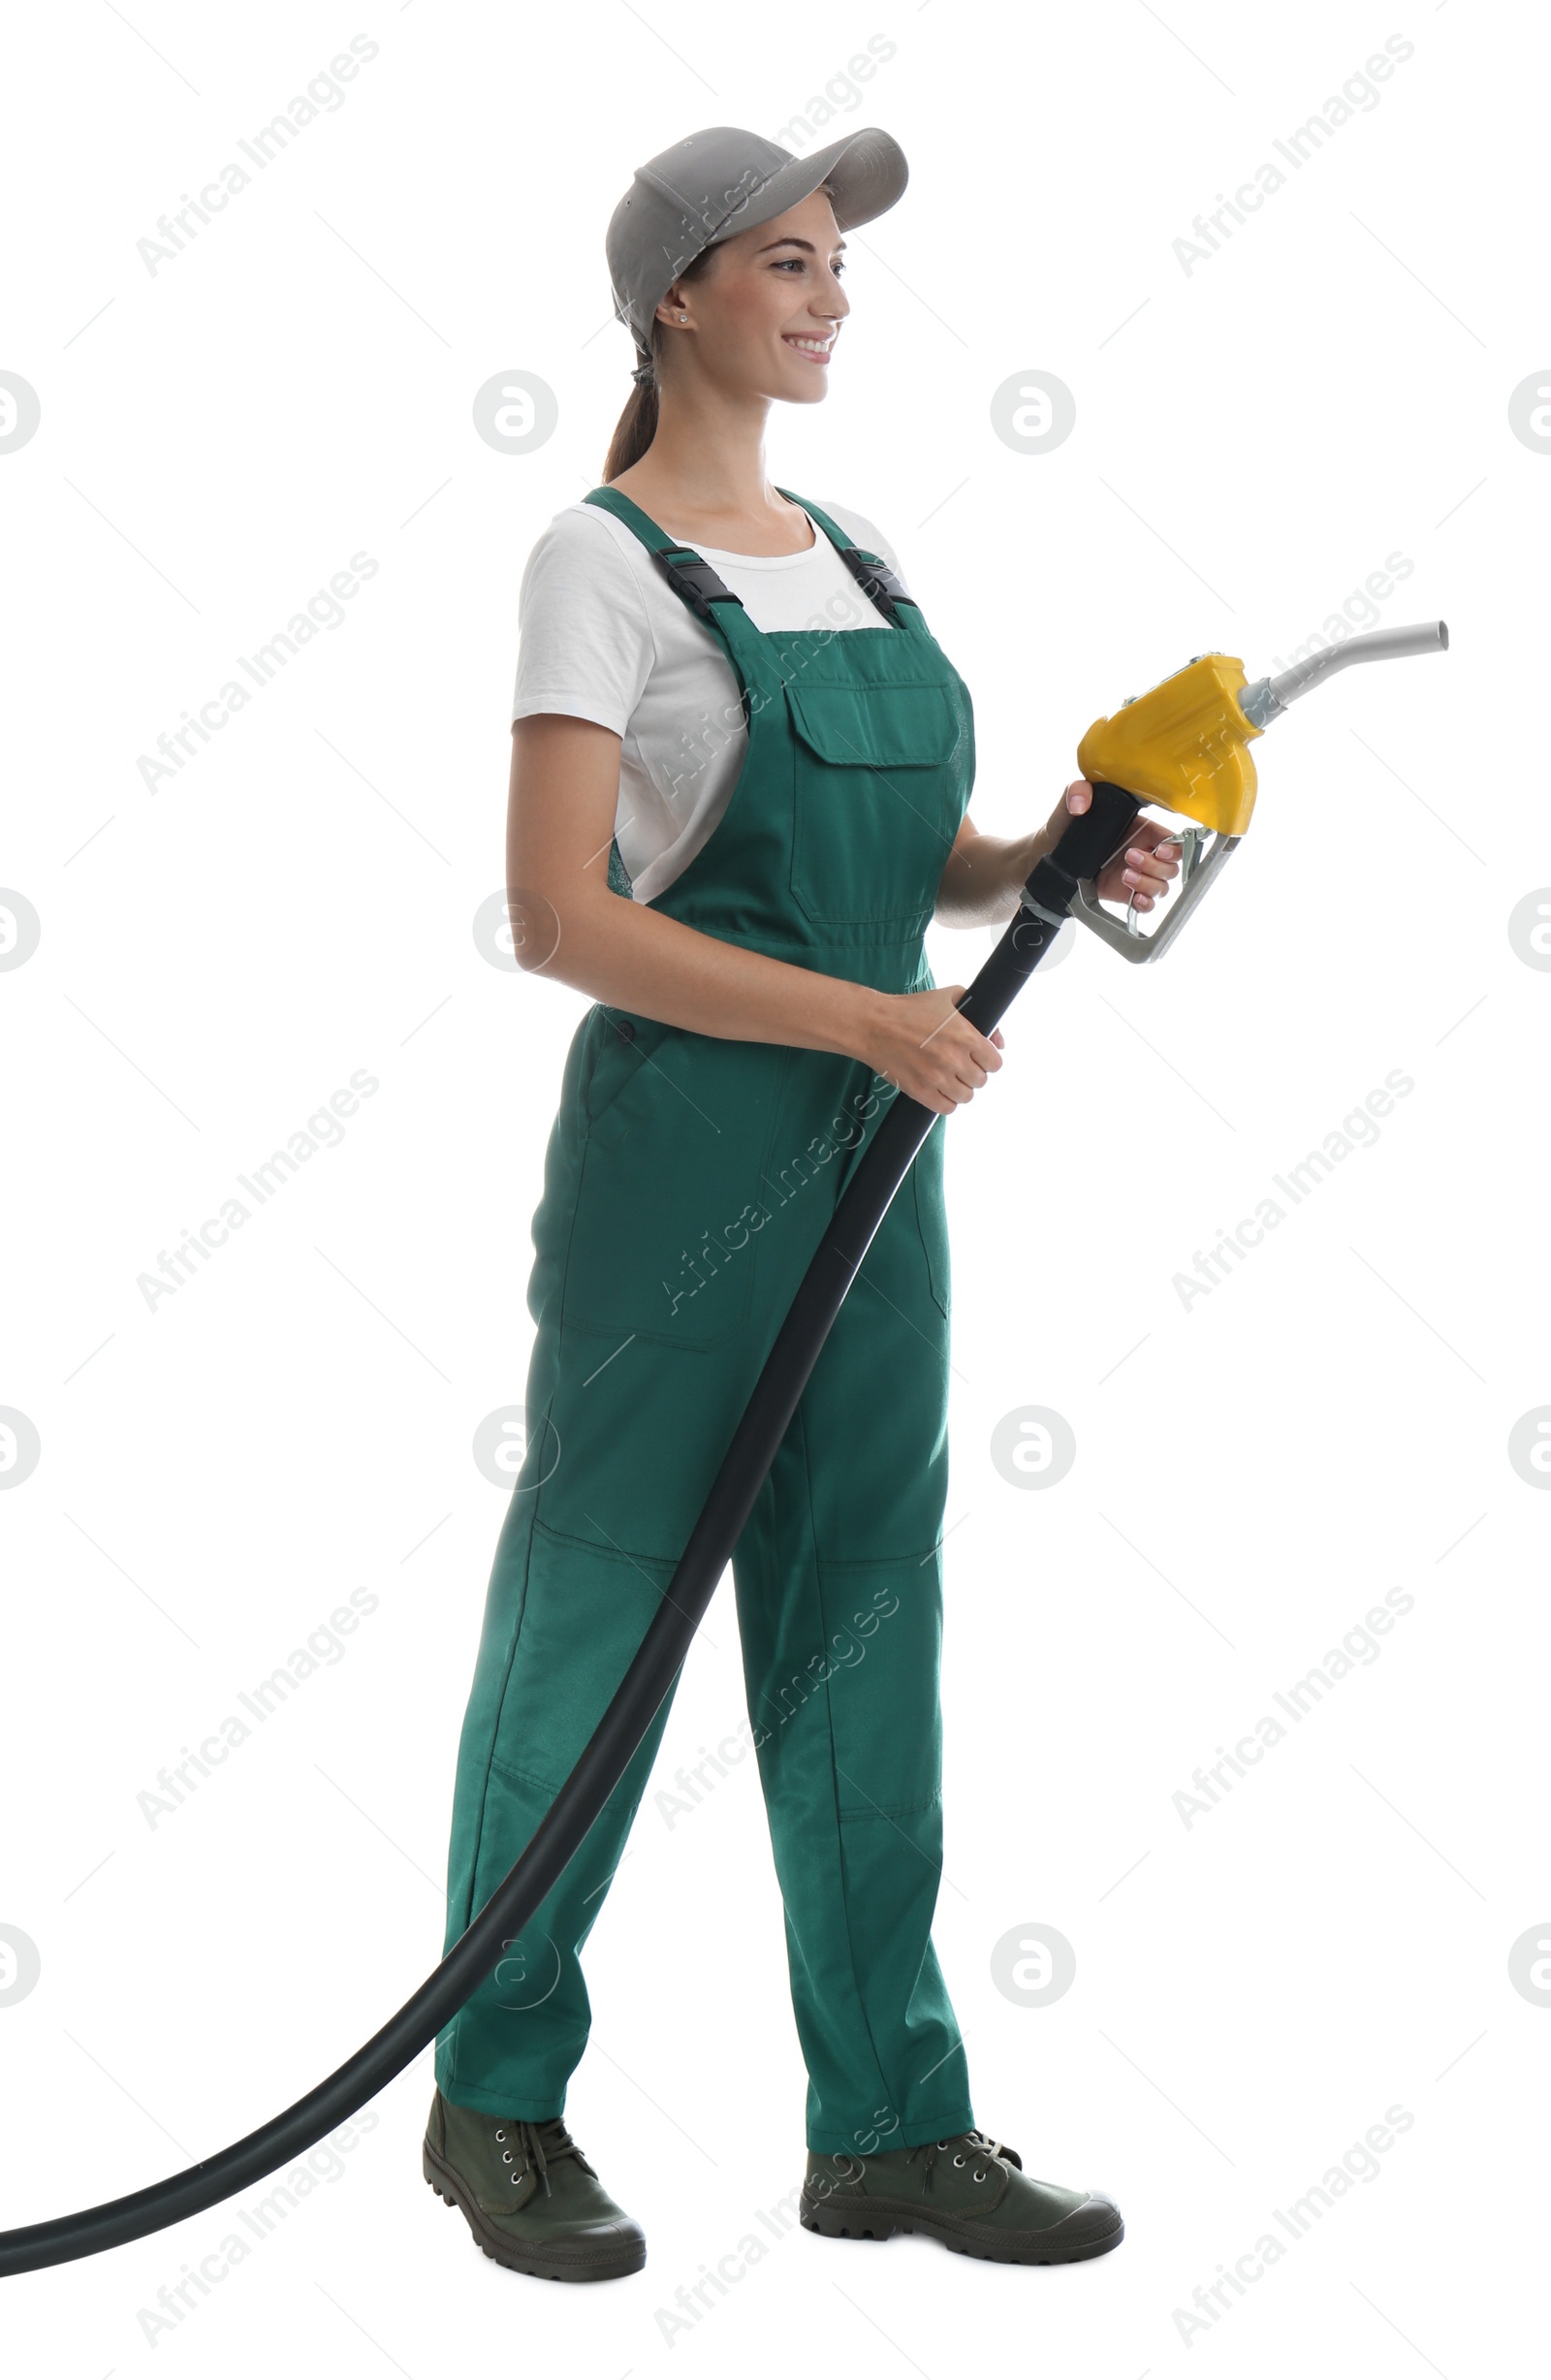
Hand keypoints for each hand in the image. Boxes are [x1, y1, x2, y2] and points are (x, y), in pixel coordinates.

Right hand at [861, 987, 1004, 1116]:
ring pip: (966, 1097)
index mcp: (966, 1036)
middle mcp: (954, 1059)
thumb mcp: (948, 997)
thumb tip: (998, 1041)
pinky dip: (946, 1102)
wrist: (873, 1025)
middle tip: (959, 1066)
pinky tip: (939, 1090)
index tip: (978, 1058)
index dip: (988, 1060)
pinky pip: (946, 1109)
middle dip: (972, 1073)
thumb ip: (979, 1012)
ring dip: (960, 1088)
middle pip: (981, 1081)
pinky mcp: (921, 1092)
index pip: (995, 1063)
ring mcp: (937, 1078)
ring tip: (948, 1078)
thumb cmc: (909, 1009)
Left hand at [1045, 779, 1183, 911]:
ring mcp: (1137, 874)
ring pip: (1162, 886)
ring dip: (1148, 883)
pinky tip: (1134, 898)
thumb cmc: (1066, 825)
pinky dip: (1146, 904)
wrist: (1049, 853)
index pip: (1173, 839)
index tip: (1161, 849)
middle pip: (1171, 866)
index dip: (1175, 847)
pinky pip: (1147, 904)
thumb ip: (1078, 791)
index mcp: (1142, 829)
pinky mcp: (1125, 894)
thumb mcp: (1071, 801)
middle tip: (1129, 857)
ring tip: (1124, 875)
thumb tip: (1080, 803)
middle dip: (1155, 865)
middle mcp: (1144, 852)